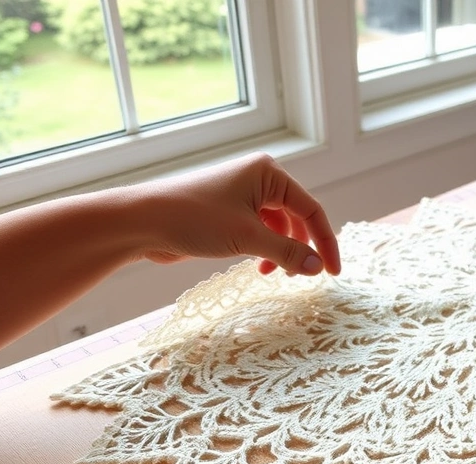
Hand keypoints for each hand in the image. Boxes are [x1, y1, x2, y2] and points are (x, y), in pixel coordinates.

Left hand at [133, 152, 340, 275]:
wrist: (142, 221)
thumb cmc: (194, 219)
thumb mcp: (248, 238)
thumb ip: (288, 254)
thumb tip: (318, 268)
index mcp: (269, 173)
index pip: (311, 210)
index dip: (325, 242)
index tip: (333, 272)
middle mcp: (258, 178)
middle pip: (297, 218)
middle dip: (301, 248)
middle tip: (301, 277)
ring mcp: (242, 194)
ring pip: (278, 227)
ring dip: (280, 252)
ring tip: (272, 274)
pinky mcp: (228, 211)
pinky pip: (259, 231)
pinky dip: (264, 250)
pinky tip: (257, 266)